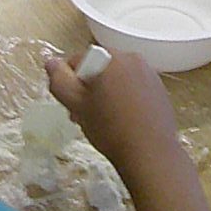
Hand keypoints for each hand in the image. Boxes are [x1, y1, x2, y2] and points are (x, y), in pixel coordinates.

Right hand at [44, 46, 178, 169]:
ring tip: (103, 122)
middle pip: (99, 68)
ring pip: (116, 78)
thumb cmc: (109, 128)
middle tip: (84, 116)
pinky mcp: (159, 89)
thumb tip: (51, 62)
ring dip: (105, 94)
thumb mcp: (76, 104)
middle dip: (88, 89)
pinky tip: (124, 122)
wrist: (150, 153)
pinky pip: (133, 87)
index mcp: (109, 57)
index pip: (78, 61)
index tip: (72, 107)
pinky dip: (124, 99)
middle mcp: (131, 58)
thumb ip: (59, 80)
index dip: (69, 84)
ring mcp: (148, 73)